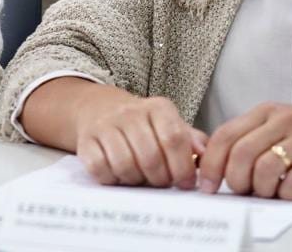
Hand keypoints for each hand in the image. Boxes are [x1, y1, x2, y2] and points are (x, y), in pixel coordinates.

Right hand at [74, 94, 208, 189]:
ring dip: (136, 180)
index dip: (182, 167)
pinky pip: (100, 168)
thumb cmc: (142, 125)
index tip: (184, 183)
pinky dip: (112, 179)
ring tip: (140, 177)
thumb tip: (205, 154)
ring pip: (125, 165)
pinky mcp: (86, 140)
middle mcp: (130, 112)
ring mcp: (106, 125)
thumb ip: (190, 140)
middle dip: (160, 179)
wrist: (100, 109)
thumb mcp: (169, 124)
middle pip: (150, 157)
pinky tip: (118, 175)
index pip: (174, 138)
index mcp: (158, 108)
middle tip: (161, 183)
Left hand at [198, 102, 291, 199]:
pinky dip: (286, 193)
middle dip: (234, 180)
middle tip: (241, 191)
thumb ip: (252, 137)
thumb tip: (218, 163)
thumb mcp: (280, 123)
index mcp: (266, 112)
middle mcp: (282, 121)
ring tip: (268, 193)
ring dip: (261, 189)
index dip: (211, 164)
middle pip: (240, 153)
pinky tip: (290, 192)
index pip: (224, 135)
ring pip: (265, 168)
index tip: (208, 184)